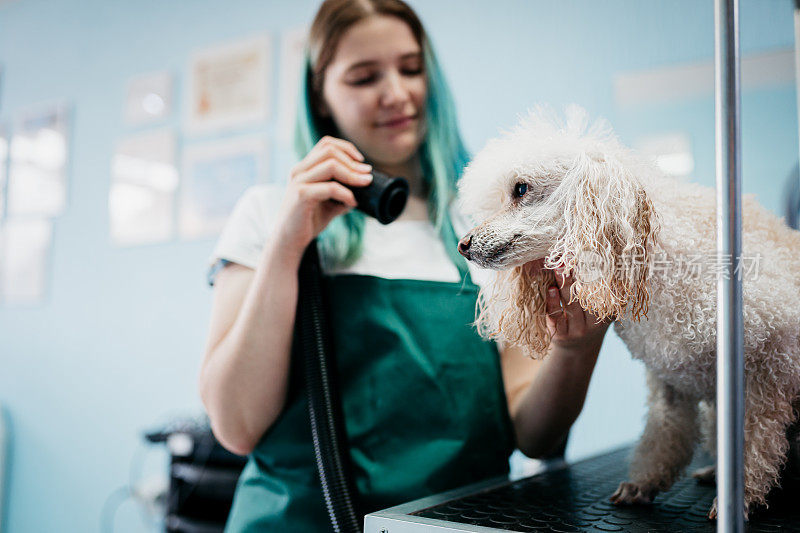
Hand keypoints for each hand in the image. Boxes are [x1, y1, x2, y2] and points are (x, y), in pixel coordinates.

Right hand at [273, 136, 373, 261]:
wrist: (289, 240)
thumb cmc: (307, 221)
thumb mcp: (328, 203)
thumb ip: (342, 193)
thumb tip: (363, 188)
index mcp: (304, 168)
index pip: (326, 144)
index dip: (347, 148)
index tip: (361, 162)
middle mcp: (299, 170)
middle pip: (330, 151)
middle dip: (353, 162)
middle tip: (367, 176)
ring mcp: (299, 181)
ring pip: (331, 165)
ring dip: (352, 174)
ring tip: (365, 185)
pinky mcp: (301, 195)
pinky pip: (330, 187)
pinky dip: (346, 193)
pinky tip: (352, 202)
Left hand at [545, 265, 610, 350]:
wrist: (577, 350)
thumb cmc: (589, 321)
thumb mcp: (600, 309)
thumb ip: (603, 291)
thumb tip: (602, 261)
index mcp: (607, 314)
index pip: (602, 292)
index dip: (595, 274)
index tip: (589, 256)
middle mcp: (594, 324)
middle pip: (586, 297)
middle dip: (577, 276)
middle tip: (570, 257)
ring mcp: (576, 331)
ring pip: (571, 306)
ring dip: (564, 285)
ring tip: (558, 268)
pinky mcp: (560, 336)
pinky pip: (556, 318)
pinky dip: (552, 303)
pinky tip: (550, 290)